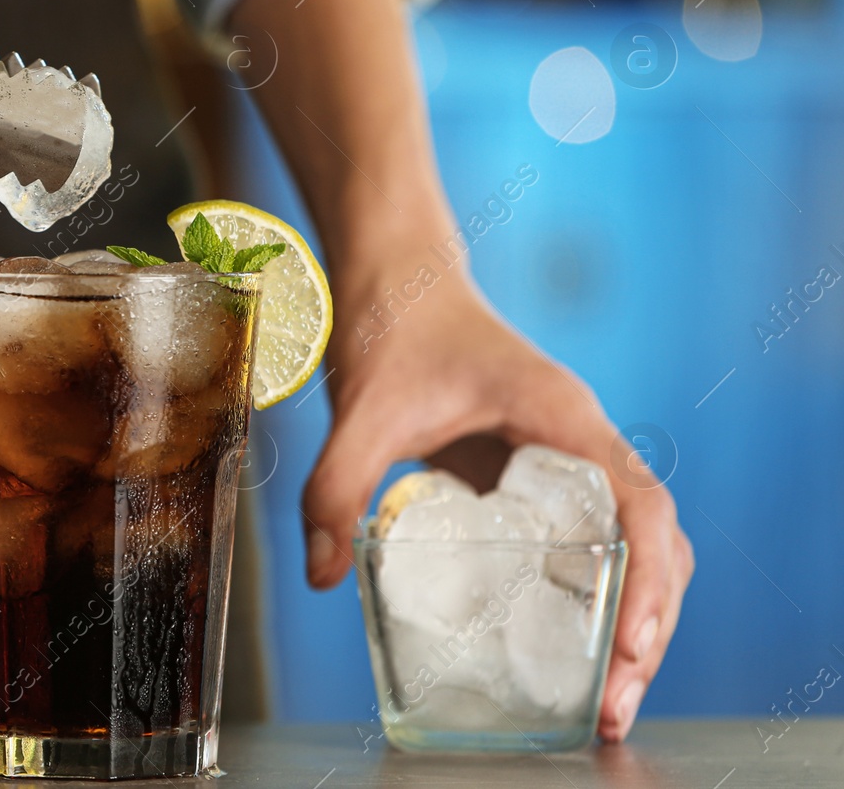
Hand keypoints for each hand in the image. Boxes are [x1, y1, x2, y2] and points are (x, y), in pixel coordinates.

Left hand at [299, 249, 692, 742]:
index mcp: (560, 416)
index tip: (632, 642)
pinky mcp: (533, 468)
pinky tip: (560, 643)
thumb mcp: (361, 409)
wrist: (394, 274)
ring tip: (602, 694)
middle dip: (647, 623)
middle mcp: (579, 437)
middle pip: (653, 539)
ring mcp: (563, 453)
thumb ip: (338, 486)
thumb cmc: (394, 323)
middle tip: (614, 703)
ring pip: (631, 542)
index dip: (646, 577)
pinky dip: (592, 592)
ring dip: (629, 615)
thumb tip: (325, 573)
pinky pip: (586, 536)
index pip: (638, 501)